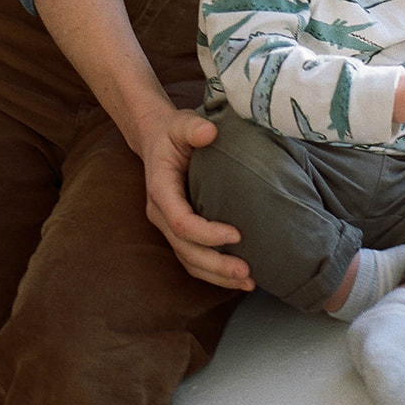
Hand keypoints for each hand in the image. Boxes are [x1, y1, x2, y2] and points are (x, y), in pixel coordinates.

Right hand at [137, 109, 254, 291]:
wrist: (155, 137)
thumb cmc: (172, 130)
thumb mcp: (180, 122)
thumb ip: (192, 127)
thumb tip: (209, 133)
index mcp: (160, 189)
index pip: (181, 221)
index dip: (207, 233)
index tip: (237, 234)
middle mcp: (161, 212)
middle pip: (186, 249)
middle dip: (216, 264)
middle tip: (247, 271)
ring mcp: (168, 225)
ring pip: (189, 260)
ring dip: (217, 276)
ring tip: (249, 282)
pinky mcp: (178, 230)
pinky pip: (193, 258)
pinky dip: (214, 272)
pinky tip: (237, 276)